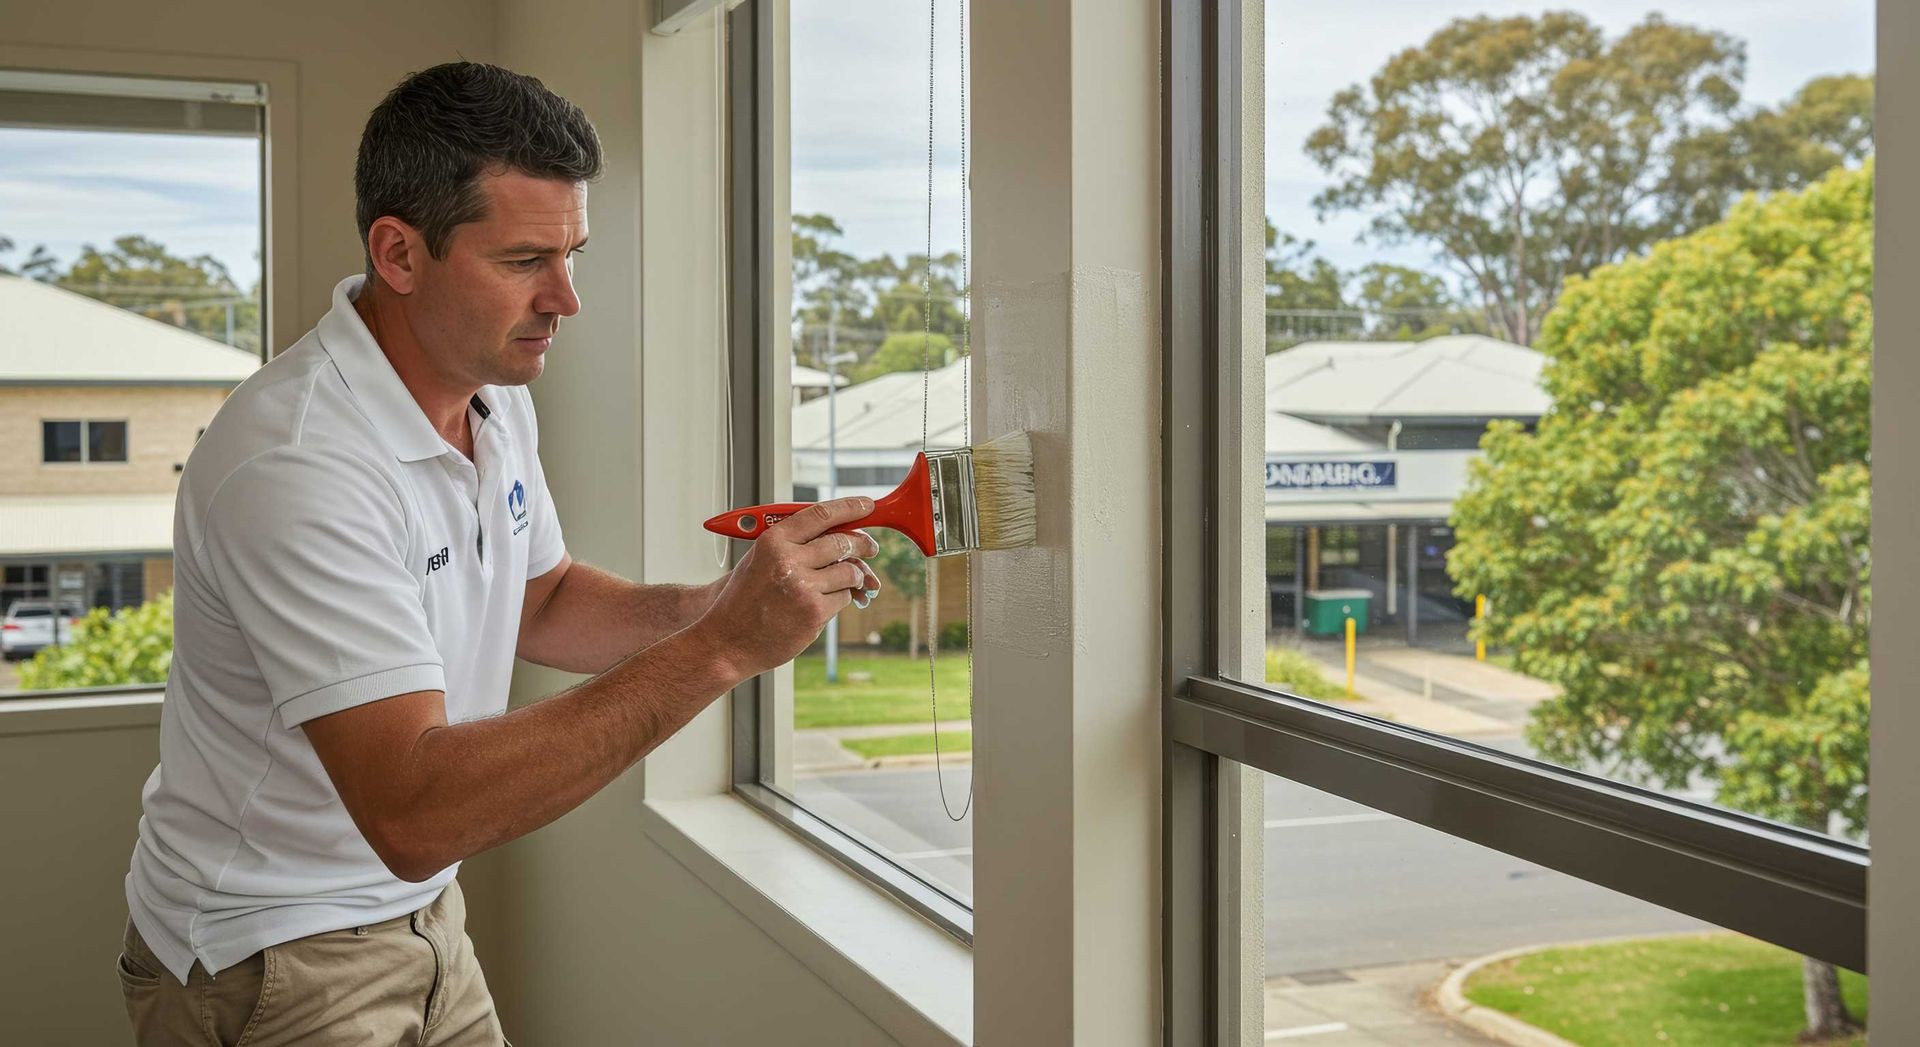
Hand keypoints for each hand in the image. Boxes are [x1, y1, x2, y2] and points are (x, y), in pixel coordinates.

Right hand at [695, 498, 882, 677]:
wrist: (727, 641)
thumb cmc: (744, 600)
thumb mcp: (760, 559)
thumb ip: (795, 543)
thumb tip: (837, 530)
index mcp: (773, 540)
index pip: (821, 514)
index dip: (850, 507)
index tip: (866, 506)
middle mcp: (788, 560)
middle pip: (843, 542)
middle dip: (862, 544)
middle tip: (870, 547)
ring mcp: (803, 587)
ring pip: (850, 572)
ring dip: (853, 577)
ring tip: (845, 582)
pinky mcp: (814, 612)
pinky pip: (844, 597)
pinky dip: (841, 599)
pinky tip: (822, 604)